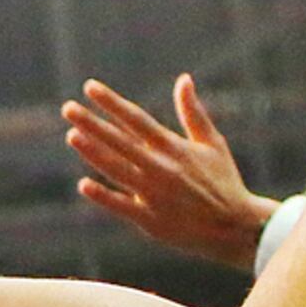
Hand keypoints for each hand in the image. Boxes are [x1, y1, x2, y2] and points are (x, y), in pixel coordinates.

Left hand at [63, 73, 275, 269]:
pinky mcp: (151, 220)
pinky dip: (104, 196)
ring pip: (118, 170)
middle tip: (68, 108)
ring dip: (94, 153)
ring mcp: (154, 194)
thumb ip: (192, 112)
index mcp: (174, 148)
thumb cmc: (224, 181)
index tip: (90, 87)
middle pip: (120, 141)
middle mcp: (162, 168)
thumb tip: (183, 79)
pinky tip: (84, 185)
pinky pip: (123, 206)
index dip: (112, 103)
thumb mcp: (213, 143)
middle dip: (93, 124)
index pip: (136, 119)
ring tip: (72, 135)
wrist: (236, 227)